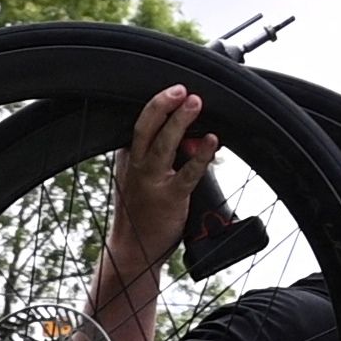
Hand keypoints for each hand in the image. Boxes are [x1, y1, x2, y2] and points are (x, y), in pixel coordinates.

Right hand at [99, 83, 220, 304]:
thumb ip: (171, 156)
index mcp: (129, 156)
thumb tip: (197, 138)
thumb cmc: (142, 212)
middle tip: (179, 88)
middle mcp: (136, 165)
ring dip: (179, 122)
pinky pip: (187, 173)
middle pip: (144, 127)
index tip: (172, 90)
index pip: (140, 124)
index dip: (156, 105)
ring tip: (195, 102)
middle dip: (160, 105)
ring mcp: (151, 181)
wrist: (133, 252)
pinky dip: (201, 156)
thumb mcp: (147, 178)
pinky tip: (212, 141)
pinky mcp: (169, 198)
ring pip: (163, 144)